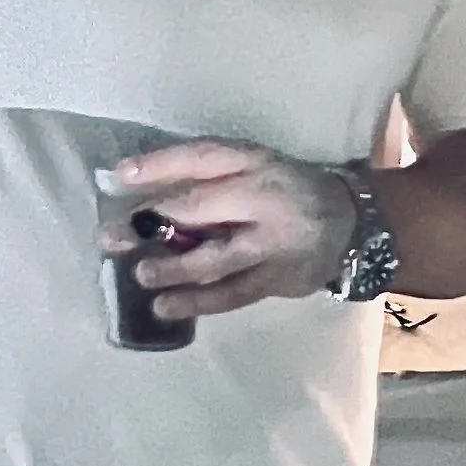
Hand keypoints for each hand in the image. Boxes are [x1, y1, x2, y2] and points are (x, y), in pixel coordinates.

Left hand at [99, 142, 364, 321]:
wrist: (351, 224)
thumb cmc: (285, 189)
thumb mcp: (253, 166)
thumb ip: (206, 177)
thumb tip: (138, 188)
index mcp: (255, 162)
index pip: (202, 158)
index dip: (160, 165)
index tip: (120, 175)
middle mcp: (265, 199)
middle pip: (203, 209)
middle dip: (154, 223)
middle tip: (114, 237)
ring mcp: (274, 244)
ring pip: (217, 260)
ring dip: (174, 269)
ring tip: (143, 275)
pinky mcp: (279, 280)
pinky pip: (233, 294)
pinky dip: (198, 302)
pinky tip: (166, 307)